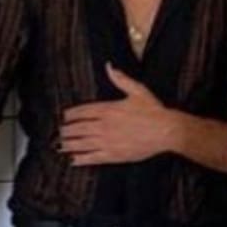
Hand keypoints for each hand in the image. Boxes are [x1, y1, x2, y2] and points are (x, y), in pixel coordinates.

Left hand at [59, 64, 176, 165]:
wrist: (166, 131)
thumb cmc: (153, 111)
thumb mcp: (138, 90)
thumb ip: (121, 79)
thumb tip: (109, 67)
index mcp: (108, 109)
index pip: (83, 111)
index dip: (72, 114)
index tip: (65, 116)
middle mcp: (104, 126)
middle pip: (79, 128)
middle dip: (67, 130)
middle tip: (60, 132)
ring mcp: (108, 141)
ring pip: (82, 144)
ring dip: (70, 145)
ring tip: (61, 146)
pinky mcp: (114, 155)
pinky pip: (93, 158)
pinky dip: (81, 159)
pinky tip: (74, 160)